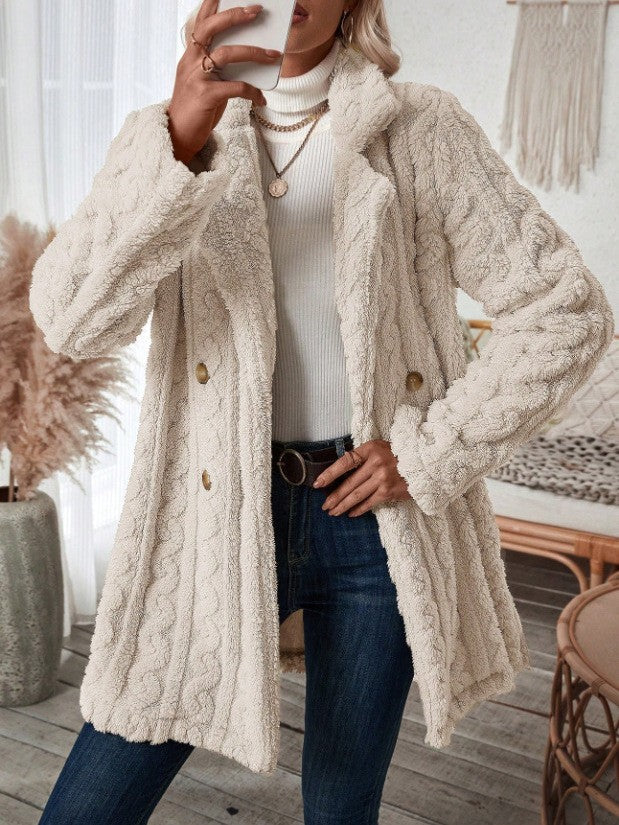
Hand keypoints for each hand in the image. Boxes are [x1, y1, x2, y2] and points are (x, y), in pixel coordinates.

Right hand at [167, 1, 281, 164]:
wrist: (177, 136)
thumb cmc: (195, 109)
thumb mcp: (204, 83)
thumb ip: (218, 68)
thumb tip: (247, 59)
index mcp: (190, 55)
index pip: (200, 22)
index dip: (211, 4)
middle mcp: (191, 61)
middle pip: (212, 28)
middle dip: (236, 16)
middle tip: (257, 10)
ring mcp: (197, 78)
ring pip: (228, 54)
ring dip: (254, 52)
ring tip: (274, 55)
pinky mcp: (206, 97)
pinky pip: (236, 88)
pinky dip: (252, 92)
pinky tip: (261, 98)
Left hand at [312, 439, 411, 516]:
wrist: (424, 463)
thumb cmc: (399, 455)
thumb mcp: (380, 448)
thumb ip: (363, 457)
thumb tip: (343, 472)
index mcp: (370, 449)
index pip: (345, 462)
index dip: (330, 474)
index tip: (318, 484)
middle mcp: (375, 463)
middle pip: (349, 483)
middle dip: (334, 496)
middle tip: (325, 505)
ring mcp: (382, 478)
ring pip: (357, 495)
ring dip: (343, 505)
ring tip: (333, 512)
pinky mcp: (389, 491)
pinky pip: (369, 503)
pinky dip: (359, 509)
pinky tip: (351, 513)